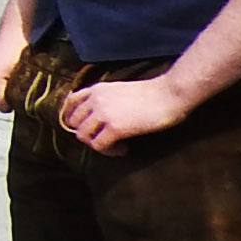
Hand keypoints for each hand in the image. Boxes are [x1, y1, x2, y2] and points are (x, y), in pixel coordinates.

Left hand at [59, 76, 191, 154]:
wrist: (170, 93)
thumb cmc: (153, 93)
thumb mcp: (120, 89)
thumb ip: (106, 99)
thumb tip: (98, 116)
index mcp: (97, 89)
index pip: (70, 103)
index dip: (74, 119)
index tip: (87, 128)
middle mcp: (95, 100)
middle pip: (74, 123)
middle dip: (87, 134)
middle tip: (105, 139)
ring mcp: (103, 113)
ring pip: (83, 136)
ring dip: (97, 144)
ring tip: (116, 146)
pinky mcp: (115, 128)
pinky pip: (99, 146)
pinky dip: (109, 151)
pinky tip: (124, 149)